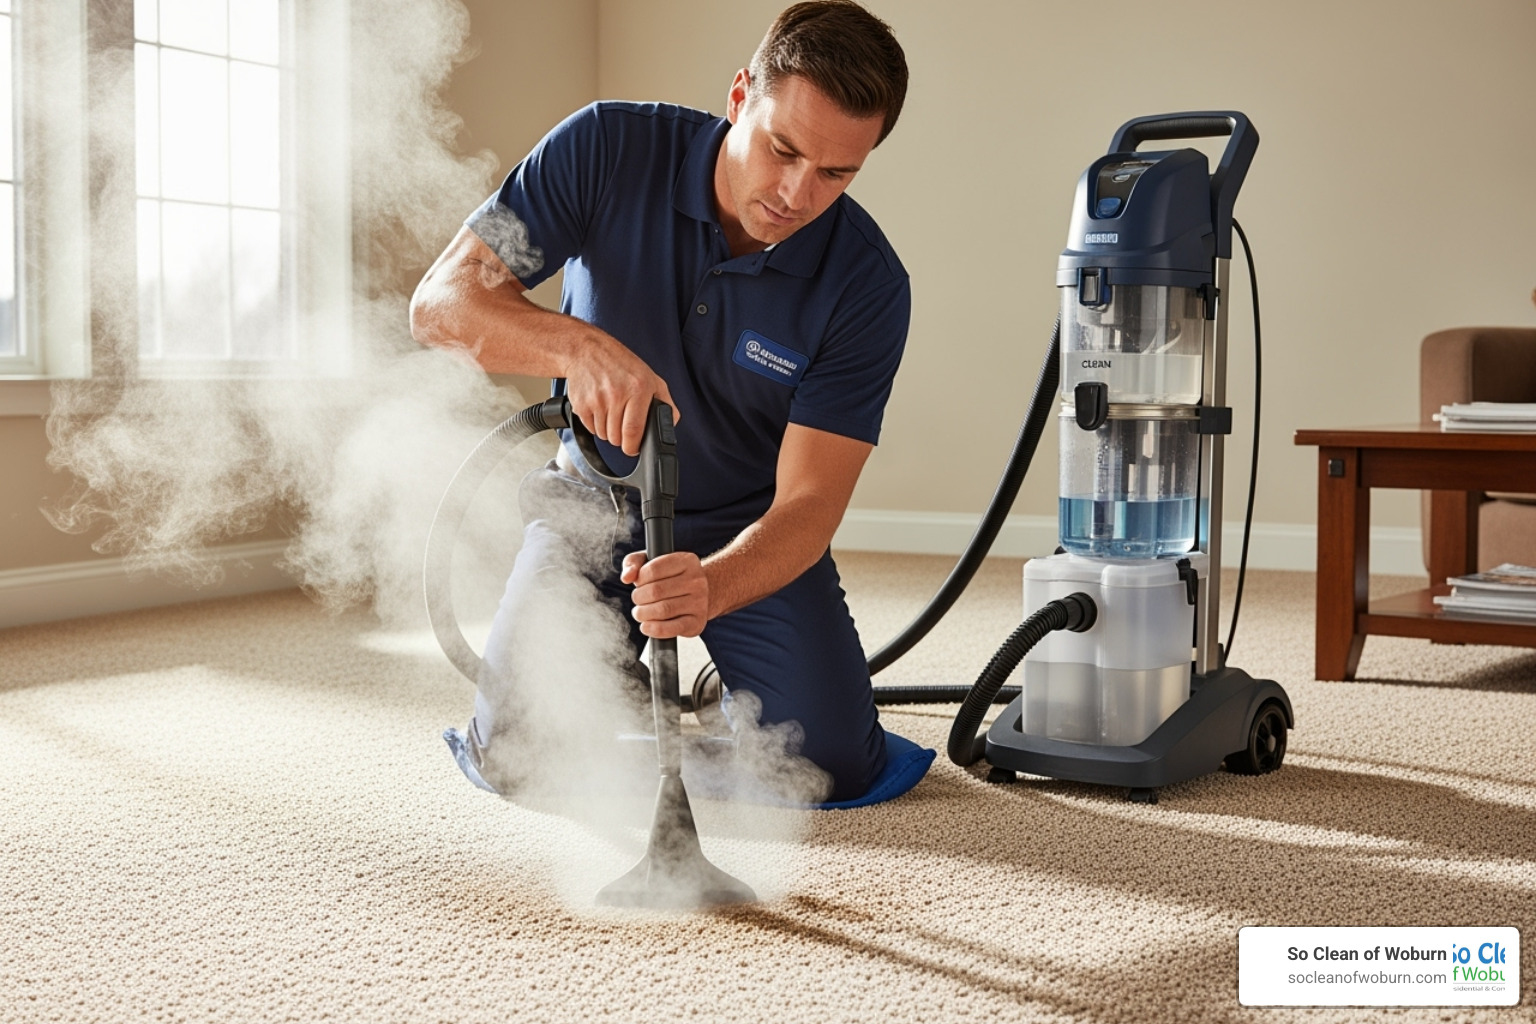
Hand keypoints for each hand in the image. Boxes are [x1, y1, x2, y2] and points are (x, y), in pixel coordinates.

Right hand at [565, 332, 678, 456]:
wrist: (587, 350)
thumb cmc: (621, 364)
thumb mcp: (651, 378)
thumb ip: (665, 403)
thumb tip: (670, 425)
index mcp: (638, 388)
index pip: (634, 430)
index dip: (633, 446)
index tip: (634, 448)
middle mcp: (617, 394)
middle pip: (617, 437)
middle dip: (621, 439)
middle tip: (623, 424)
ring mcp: (596, 400)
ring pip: (604, 435)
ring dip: (608, 431)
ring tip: (612, 412)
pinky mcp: (581, 404)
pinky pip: (590, 429)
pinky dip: (596, 425)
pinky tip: (600, 408)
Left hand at [621, 551, 708, 638]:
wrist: (695, 596)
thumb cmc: (668, 577)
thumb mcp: (651, 562)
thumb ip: (633, 563)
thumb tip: (627, 577)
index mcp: (687, 561)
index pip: (653, 569)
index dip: (639, 579)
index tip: (639, 583)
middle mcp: (697, 581)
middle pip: (656, 591)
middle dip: (639, 598)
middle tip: (638, 600)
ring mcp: (699, 602)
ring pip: (662, 610)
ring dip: (643, 614)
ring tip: (640, 612)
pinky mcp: (697, 622)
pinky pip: (672, 628)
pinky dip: (654, 629)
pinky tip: (646, 626)